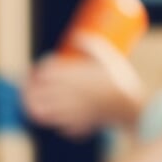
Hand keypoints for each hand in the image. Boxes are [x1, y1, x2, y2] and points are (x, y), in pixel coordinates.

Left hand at [21, 37, 147, 139]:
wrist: (132, 106)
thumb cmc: (120, 79)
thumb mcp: (105, 56)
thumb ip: (89, 44)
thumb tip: (75, 35)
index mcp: (70, 75)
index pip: (43, 71)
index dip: (37, 70)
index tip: (37, 70)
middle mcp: (65, 93)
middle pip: (36, 91)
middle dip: (29, 88)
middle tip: (32, 86)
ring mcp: (69, 111)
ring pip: (41, 111)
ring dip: (35, 107)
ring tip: (36, 103)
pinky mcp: (76, 125)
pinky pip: (59, 126)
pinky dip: (55, 123)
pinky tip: (54, 120)